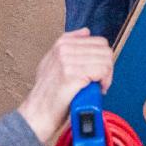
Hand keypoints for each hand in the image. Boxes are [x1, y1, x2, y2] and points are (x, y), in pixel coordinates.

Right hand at [18, 29, 113, 143]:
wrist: (37, 113)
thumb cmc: (47, 93)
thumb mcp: (53, 62)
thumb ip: (69, 45)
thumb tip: (86, 32)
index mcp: (62, 43)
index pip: (99, 42)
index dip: (104, 58)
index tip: (99, 71)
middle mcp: (64, 49)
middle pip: (105, 50)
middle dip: (108, 67)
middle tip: (101, 81)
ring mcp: (67, 61)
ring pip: (105, 61)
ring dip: (107, 76)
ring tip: (98, 86)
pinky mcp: (72, 75)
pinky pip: (101, 71)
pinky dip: (105, 82)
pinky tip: (97, 90)